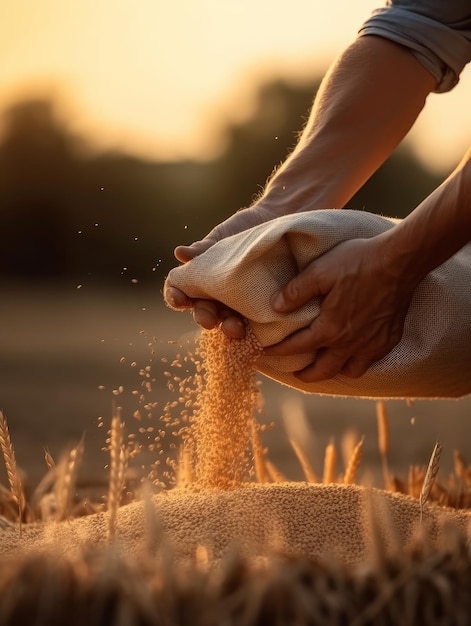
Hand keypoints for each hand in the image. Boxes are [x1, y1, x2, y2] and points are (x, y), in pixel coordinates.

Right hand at [165, 203, 277, 337]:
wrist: (277, 222)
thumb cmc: (244, 229)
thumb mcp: (224, 236)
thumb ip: (204, 248)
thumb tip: (180, 254)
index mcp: (201, 280)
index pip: (180, 292)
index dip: (175, 297)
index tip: (178, 299)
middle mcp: (217, 297)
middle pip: (204, 314)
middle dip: (204, 318)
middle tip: (209, 320)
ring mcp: (240, 306)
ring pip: (229, 324)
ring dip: (229, 328)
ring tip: (236, 328)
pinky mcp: (263, 310)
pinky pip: (257, 326)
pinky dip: (255, 330)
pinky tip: (258, 330)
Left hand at [264, 236, 414, 380]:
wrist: (400, 261)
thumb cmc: (359, 262)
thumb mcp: (319, 271)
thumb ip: (295, 291)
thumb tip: (275, 307)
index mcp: (330, 329)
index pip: (297, 347)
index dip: (278, 351)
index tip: (265, 353)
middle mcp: (351, 343)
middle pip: (323, 371)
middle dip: (306, 375)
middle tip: (295, 373)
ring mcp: (373, 343)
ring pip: (351, 371)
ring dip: (335, 371)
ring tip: (326, 365)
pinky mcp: (390, 338)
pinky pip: (372, 361)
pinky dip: (359, 361)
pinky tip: (355, 353)